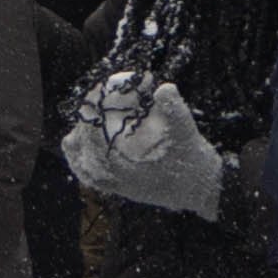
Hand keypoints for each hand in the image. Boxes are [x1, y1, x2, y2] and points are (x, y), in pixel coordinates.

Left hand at [56, 67, 222, 215]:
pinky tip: (85, 151)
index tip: (91, 105)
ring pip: (88, 174)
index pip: (98, 148)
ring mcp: (121, 188)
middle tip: (86, 112)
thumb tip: (162, 88)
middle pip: (86, 162)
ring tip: (76, 133)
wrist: (201, 189)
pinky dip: (86, 166)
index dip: (91, 125)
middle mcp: (121, 184)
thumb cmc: (193, 161)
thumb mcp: (186, 132)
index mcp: (131, 173)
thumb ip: (175, 110)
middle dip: (81, 135)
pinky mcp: (123, 190)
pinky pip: (97, 180)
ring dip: (79, 153)